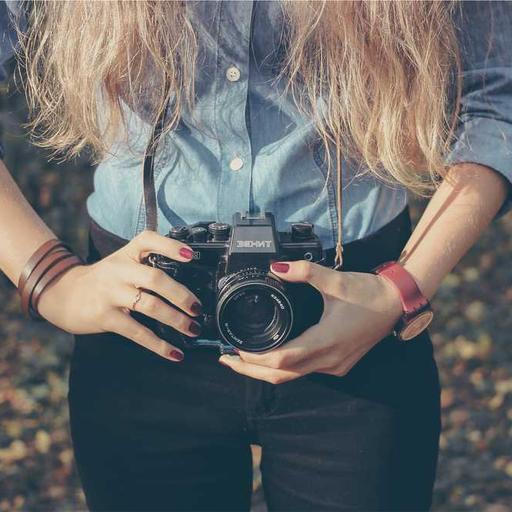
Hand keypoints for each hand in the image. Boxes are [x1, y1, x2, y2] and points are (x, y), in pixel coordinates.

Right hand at [37, 230, 202, 361]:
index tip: (191, 256)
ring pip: (150, 306)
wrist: (63, 294)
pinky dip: (159, 345)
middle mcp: (119, 271)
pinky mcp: (106, 317)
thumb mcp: (122, 262)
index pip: (148, 240)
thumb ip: (147, 264)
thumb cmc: (103, 279)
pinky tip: (175, 353)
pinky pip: (138, 332)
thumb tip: (187, 283)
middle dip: (181, 295)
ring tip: (192, 329)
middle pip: (155, 278)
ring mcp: (111, 293)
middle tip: (197, 308)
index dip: (171, 246)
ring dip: (176, 320)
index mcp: (127, 254)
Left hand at [218, 260, 403, 382]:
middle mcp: (329, 359)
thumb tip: (277, 267)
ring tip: (242, 360)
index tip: (234, 348)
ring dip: (266, 371)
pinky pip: (305, 372)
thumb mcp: (335, 280)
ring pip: (293, 376)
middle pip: (281, 375)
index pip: (281, 359)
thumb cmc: (369, 293)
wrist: (397, 302)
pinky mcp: (338, 363)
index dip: (255, 358)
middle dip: (251, 371)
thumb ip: (304, 271)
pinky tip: (272, 356)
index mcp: (326, 341)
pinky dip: (284, 367)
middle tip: (226, 360)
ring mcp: (335, 364)